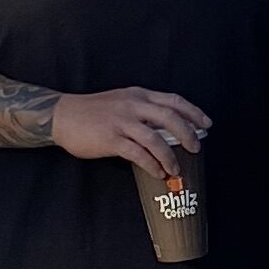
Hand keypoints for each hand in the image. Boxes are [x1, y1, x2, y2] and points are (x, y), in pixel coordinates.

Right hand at [51, 83, 210, 182]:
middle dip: (188, 135)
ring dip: (170, 156)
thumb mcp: (121, 101)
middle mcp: (133, 105)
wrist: (62, 115)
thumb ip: (142, 110)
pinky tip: (157, 173)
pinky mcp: (111, 139)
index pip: (174, 101)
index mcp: (138, 95)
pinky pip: (138, 154)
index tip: (206, 124)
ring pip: (156, 139)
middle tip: (196, 148)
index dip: (194, 113)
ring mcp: (122, 122)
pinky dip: (152, 165)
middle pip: (170, 118)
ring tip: (175, 169)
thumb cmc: (92, 111)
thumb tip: (166, 130)